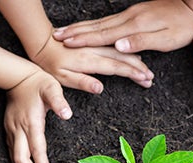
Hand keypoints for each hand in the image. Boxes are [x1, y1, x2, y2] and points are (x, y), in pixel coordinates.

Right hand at [5, 70, 72, 162]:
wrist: (16, 76)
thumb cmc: (38, 82)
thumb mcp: (52, 88)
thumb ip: (59, 101)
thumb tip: (67, 114)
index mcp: (32, 122)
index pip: (37, 150)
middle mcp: (19, 129)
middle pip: (22, 159)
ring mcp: (12, 129)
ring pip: (14, 157)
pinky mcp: (8, 129)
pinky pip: (10, 151)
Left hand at [33, 36, 153, 93]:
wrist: (42, 43)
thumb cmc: (50, 64)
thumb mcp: (62, 78)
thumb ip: (82, 82)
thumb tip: (100, 88)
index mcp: (89, 61)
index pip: (116, 67)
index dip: (132, 73)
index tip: (145, 79)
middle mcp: (95, 52)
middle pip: (123, 58)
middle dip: (139, 68)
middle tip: (150, 78)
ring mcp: (96, 46)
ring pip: (121, 52)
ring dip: (136, 61)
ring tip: (146, 70)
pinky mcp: (95, 44)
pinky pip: (114, 47)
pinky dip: (126, 53)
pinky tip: (134, 56)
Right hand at [52, 0, 192, 52]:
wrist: (192, 5)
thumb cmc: (183, 26)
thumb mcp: (165, 39)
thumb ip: (140, 42)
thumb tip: (118, 46)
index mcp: (134, 27)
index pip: (103, 35)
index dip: (84, 40)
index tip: (66, 43)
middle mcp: (128, 19)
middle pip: (97, 26)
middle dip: (76, 32)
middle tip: (56, 36)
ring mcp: (130, 15)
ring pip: (100, 22)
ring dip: (82, 28)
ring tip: (65, 31)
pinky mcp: (133, 14)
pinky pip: (107, 21)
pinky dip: (94, 25)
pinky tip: (88, 28)